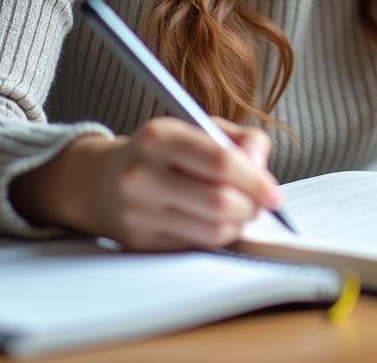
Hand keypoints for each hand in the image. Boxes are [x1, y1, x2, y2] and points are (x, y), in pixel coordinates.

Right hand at [12, 118, 284, 250]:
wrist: (102, 181)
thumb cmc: (163, 151)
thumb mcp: (199, 127)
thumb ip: (241, 139)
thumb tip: (262, 169)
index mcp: (159, 136)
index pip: (219, 161)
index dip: (255, 180)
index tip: (274, 193)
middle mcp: (143, 174)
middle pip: (219, 202)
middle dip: (251, 207)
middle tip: (260, 204)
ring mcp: (138, 212)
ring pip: (211, 232)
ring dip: (237, 226)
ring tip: (239, 211)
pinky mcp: (139, 243)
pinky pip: (196, 249)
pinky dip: (217, 239)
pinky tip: (216, 224)